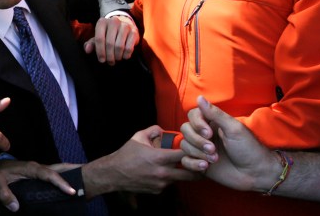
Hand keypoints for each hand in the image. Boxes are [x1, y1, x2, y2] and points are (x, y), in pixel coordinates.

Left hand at [0, 160, 76, 211]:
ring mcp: (40, 172)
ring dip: (66, 183)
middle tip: (80, 193)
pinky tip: (64, 194)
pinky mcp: (39, 176)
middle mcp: (38, 168)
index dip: (61, 182)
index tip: (71, 192)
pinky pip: (52, 179)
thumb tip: (16, 208)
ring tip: (76, 194)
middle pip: (57, 173)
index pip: (49, 175)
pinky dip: (59, 185)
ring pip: (56, 176)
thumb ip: (4, 194)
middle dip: (69, 182)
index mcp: (31, 168)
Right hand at [82, 126, 198, 195]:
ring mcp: (160, 183)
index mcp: (159, 157)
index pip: (184, 155)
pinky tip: (167, 171)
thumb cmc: (126, 154)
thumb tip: (165, 130)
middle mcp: (162, 172)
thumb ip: (154, 130)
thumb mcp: (138, 137)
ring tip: (189, 166)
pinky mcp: (157, 191)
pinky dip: (171, 177)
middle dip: (200, 169)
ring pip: (180, 179)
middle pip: (190, 173)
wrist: (114, 174)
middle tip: (205, 163)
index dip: (195, 151)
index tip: (200, 149)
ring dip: (185, 173)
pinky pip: (169, 183)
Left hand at [83, 14, 138, 64]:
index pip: (99, 39)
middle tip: (110, 62)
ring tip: (116, 59)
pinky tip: (124, 56)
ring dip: (117, 56)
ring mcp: (125, 26)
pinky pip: (129, 47)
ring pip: (119, 46)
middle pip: (109, 44)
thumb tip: (87, 50)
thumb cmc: (108, 34)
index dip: (100, 51)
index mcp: (102, 22)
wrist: (124, 25)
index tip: (101, 60)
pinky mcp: (134, 31)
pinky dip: (126, 55)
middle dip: (109, 56)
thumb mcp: (99, 37)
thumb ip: (91, 44)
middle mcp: (113, 21)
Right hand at [179, 95, 279, 191]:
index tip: (209, 133)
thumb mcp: (233, 128)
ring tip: (214, 159)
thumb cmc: (248, 148)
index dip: (197, 123)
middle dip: (197, 140)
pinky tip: (205, 167)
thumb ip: (215, 114)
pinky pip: (185, 160)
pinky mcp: (199, 163)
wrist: (255, 173)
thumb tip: (199, 97)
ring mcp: (201, 149)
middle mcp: (205, 134)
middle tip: (213, 149)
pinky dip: (193, 163)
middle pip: (185, 130)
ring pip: (184, 145)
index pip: (193, 115)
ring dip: (198, 153)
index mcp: (213, 122)